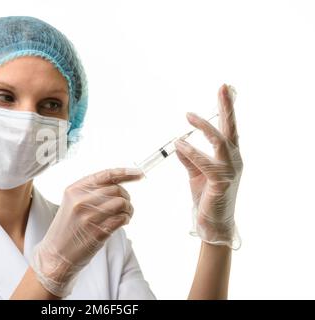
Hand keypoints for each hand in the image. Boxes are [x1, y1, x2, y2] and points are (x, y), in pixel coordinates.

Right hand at [31, 167, 142, 296]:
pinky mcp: (98, 232)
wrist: (56, 254)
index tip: (139, 173)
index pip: (105, 175)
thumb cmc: (67, 228)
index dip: (125, 172)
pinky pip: (122, 219)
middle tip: (125, 204)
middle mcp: (80, 201)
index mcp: (74, 189)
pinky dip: (126, 219)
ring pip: (121, 203)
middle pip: (116, 189)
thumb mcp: (72, 203)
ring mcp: (89, 217)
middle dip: (126, 196)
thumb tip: (120, 183)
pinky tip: (122, 222)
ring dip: (128, 208)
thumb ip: (91, 191)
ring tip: (125, 214)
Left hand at [174, 84, 242, 249]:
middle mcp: (234, 160)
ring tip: (189, 116)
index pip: (229, 128)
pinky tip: (180, 145)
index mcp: (230, 156)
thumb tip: (179, 143)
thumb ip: (189, 158)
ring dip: (204, 128)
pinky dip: (192, 152)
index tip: (223, 89)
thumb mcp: (196, 174)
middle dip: (227, 107)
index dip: (226, 109)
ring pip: (220, 142)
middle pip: (231, 129)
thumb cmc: (207, 198)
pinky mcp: (221, 182)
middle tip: (223, 87)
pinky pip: (206, 162)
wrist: (212, 224)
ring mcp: (230, 171)